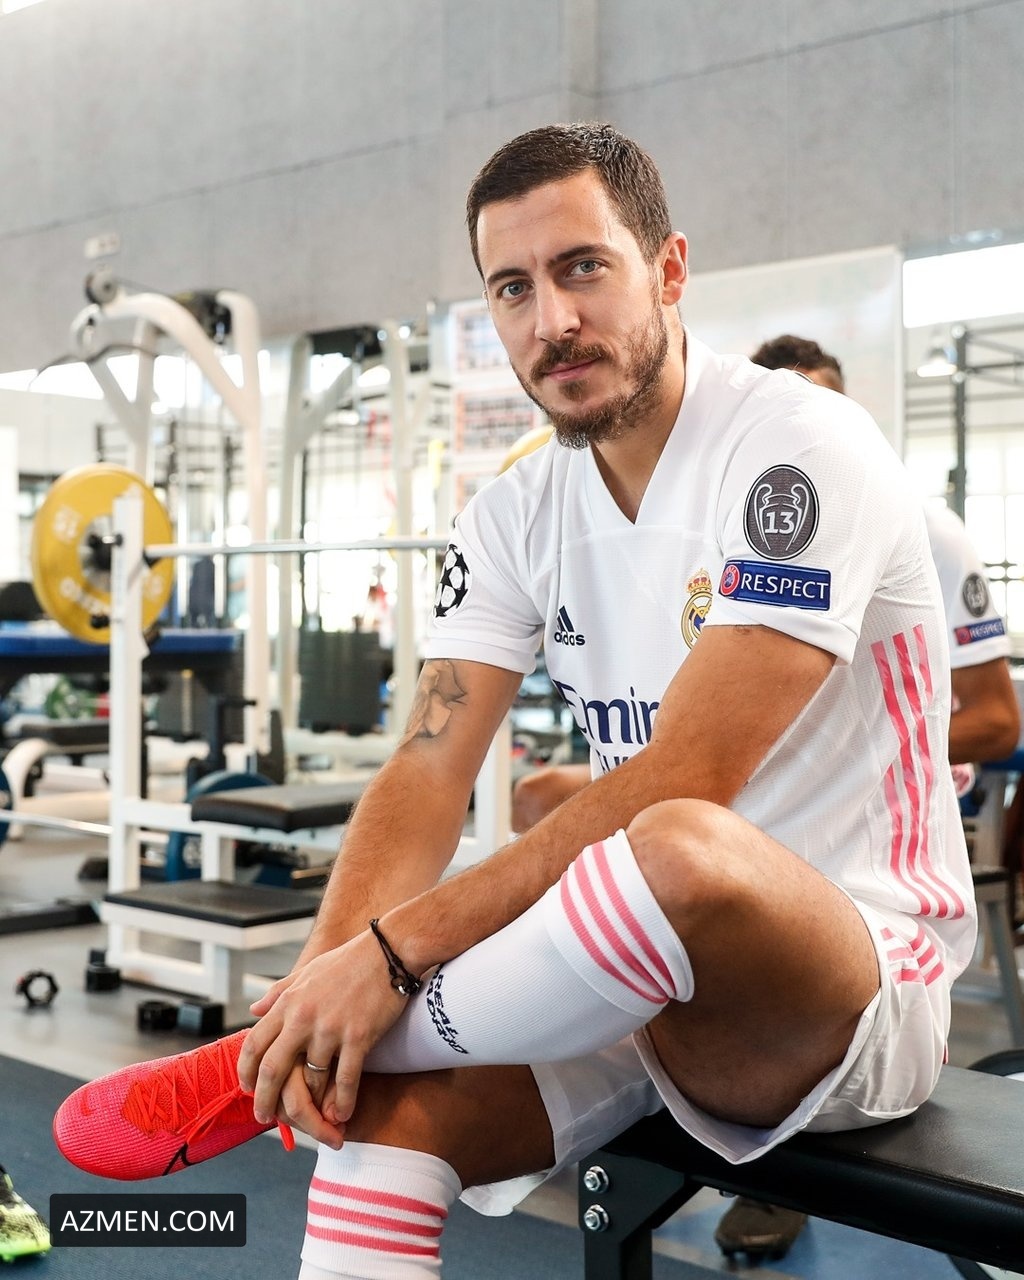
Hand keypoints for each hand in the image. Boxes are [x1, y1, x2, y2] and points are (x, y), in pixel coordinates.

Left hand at [237, 930, 408, 1128]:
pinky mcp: (359, 1037)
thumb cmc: (348, 960)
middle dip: (264, 1100)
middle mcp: (304, 1018)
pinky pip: (346, 1081)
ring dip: (311, 1104)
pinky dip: (342, 1103)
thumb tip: (253, 1010)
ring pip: (311, 1080)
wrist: (389, 952)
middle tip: (264, 1118)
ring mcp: (331, 1029)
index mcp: (289, 1002)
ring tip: (312, 1119)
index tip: (246, 1088)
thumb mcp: (307, 972)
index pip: (254, 1043)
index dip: (245, 1071)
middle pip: (272, 1070)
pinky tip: (341, 1116)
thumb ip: (278, 992)